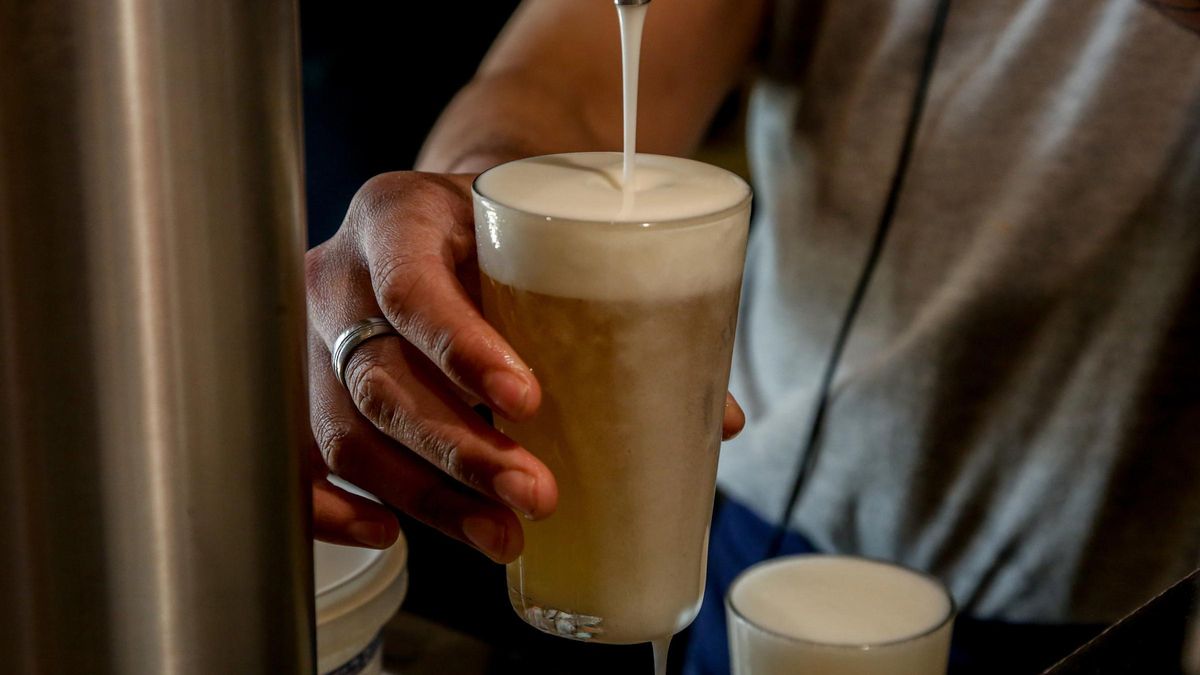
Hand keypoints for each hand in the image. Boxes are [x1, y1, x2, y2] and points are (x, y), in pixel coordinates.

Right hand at [305, 170, 746, 561]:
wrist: (439, 221)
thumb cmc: (496, 235)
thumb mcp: (547, 241)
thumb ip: (620, 311)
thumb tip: (718, 419)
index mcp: (399, 218)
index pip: (411, 286)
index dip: (461, 348)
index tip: (527, 400)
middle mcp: (340, 278)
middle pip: (379, 377)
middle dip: (457, 447)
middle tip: (534, 492)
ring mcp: (314, 340)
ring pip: (348, 430)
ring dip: (425, 494)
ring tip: (501, 532)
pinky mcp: (306, 390)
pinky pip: (301, 459)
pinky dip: (338, 507)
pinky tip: (393, 532)